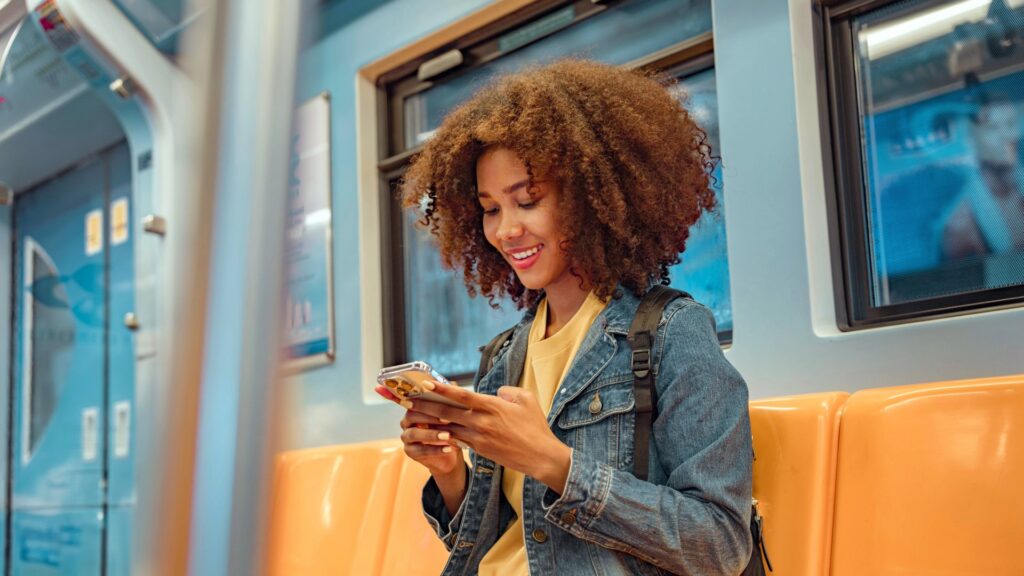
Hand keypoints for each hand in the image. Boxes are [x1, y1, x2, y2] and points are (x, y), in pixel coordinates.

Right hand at [398, 404, 462, 476]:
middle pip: (411, 416)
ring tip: (447, 436)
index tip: (446, 406)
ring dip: (431, 434)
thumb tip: (455, 403)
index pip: (416, 402)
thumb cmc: (450, 430)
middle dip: (429, 418)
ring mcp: (406, 437)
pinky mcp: (409, 452)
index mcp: (414, 408)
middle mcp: (406, 422)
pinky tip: (448, 449)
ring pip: (413, 434)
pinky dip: (435, 450)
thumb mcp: (450, 420)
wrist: (450, 453)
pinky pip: (419, 451)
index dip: (429, 405)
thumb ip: (447, 412)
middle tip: (447, 421)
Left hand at [406, 381, 571, 493]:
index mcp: (492, 406)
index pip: (461, 396)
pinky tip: (432, 432)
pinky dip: (444, 435)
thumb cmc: (535, 426)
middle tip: (406, 399)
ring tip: (412, 416)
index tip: (425, 383)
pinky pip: (457, 440)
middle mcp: (481, 422)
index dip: (441, 389)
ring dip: (429, 422)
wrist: (540, 457)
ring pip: (447, 428)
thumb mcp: (526, 399)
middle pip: (447, 412)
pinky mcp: (479, 450)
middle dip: (424, 405)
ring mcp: (478, 438)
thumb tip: (495, 392)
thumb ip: (507, 391)